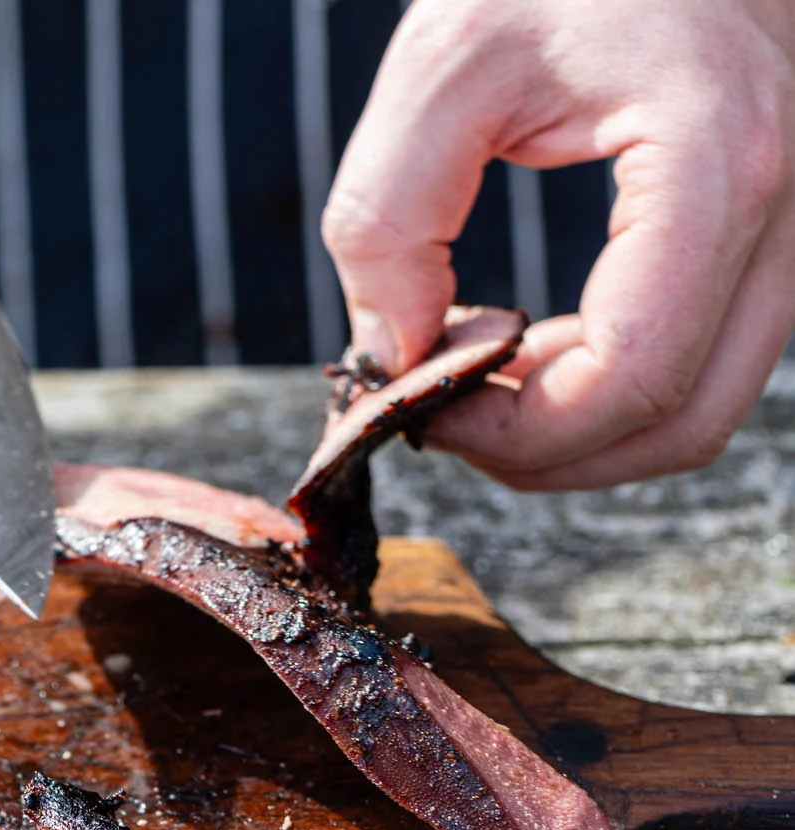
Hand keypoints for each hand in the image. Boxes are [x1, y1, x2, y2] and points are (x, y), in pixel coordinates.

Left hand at [322, 0, 794, 488]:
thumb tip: (387, 354)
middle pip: (682, 420)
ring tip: (476, 377)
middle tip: (440, 418)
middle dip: (547, 454)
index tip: (423, 408)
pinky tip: (529, 347)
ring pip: (704, 408)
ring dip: (581, 431)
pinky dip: (614, 388)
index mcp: (716, 161)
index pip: (634, 371)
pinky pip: (706, 361)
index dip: (519, 429)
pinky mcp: (771, 237)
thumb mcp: (442, 63)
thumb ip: (390, 215)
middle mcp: (788, 207)